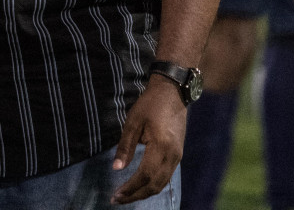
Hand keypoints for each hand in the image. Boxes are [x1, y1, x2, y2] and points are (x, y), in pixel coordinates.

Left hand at [111, 76, 186, 203]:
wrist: (173, 93)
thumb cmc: (150, 105)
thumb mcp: (132, 122)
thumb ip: (125, 146)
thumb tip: (116, 168)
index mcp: (161, 146)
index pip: (145, 175)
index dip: (130, 188)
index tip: (115, 195)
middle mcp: (173, 156)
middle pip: (155, 185)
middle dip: (136, 195)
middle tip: (117, 200)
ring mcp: (178, 157)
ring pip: (162, 183)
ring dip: (144, 192)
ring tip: (127, 197)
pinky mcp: (178, 155)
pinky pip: (166, 177)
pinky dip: (153, 185)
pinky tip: (140, 186)